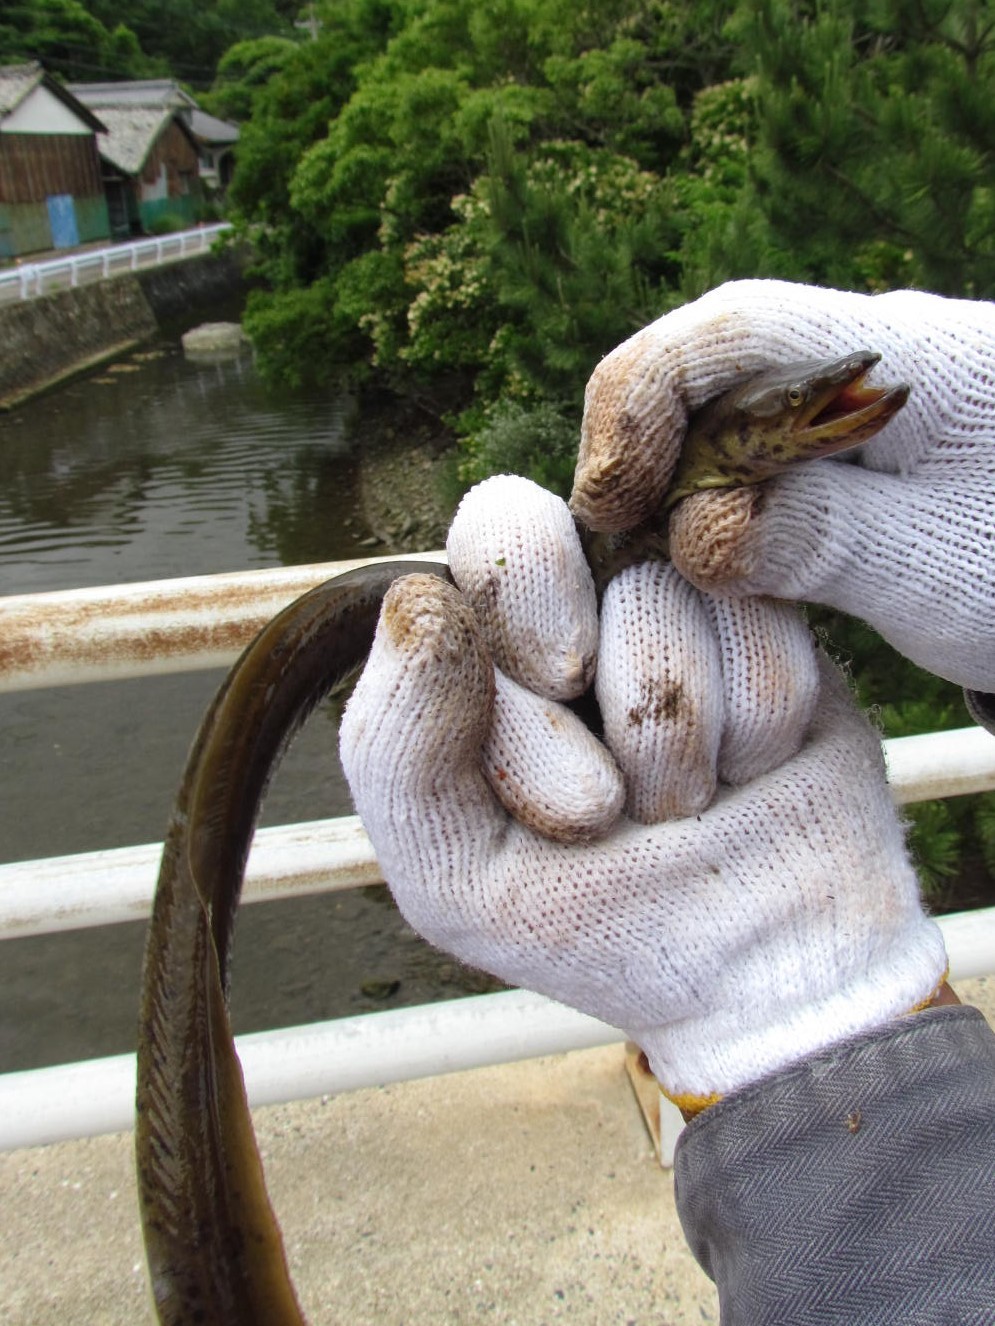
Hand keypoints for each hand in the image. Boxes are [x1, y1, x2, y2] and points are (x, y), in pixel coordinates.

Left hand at [339, 477, 945, 1108]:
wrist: (757, 970)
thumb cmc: (588, 923)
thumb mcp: (455, 872)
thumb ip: (396, 749)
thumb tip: (421, 600)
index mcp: (476, 643)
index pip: (473, 555)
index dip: (513, 650)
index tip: (561, 791)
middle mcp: (568, 595)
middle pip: (540, 532)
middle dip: (578, 685)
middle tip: (609, 796)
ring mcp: (673, 594)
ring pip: (658, 591)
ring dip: (673, 746)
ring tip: (680, 804)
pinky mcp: (771, 613)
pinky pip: (761, 624)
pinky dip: (756, 725)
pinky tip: (752, 771)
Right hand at [575, 279, 994, 693]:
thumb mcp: (936, 570)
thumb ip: (816, 538)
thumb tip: (693, 530)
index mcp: (907, 353)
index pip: (737, 328)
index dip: (643, 402)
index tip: (613, 505)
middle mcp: (873, 349)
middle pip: (714, 364)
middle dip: (645, 448)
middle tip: (620, 546)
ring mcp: (859, 394)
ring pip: (725, 410)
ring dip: (674, 481)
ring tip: (657, 560)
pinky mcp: (851, 441)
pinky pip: (755, 449)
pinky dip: (714, 498)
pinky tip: (711, 556)